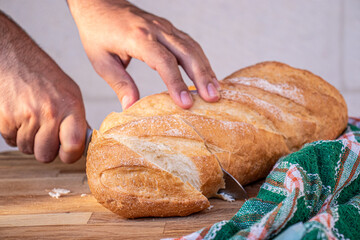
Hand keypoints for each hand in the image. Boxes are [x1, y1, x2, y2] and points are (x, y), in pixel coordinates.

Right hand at [0, 12, 86, 162]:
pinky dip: (14, 133)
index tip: (68, 152)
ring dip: (29, 140)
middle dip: (45, 149)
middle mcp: (50, 112)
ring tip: (32, 119)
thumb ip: (77, 118)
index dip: (70, 155)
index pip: (74, 146)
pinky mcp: (6, 119)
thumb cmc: (43, 76)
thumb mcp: (70, 93)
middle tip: (46, 134)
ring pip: (27, 149)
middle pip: (46, 155)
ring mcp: (26, 116)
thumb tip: (83, 142)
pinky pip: (11, 141)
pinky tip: (19, 116)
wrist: (13, 58)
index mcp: (71, 106)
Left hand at [68, 0, 219, 109]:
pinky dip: (201, 59)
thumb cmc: (97, 32)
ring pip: (192, 47)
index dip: (176, 83)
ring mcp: (164, 27)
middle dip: (202, 76)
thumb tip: (131, 108)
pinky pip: (189, 43)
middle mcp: (156, 30)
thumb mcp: (101, 60)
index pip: (163, 62)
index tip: (186, 104)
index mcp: (138, 38)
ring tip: (215, 90)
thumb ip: (119, 83)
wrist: (99, 3)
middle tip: (212, 98)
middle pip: (186, 52)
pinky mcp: (168, 28)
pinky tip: (207, 74)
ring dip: (206, 68)